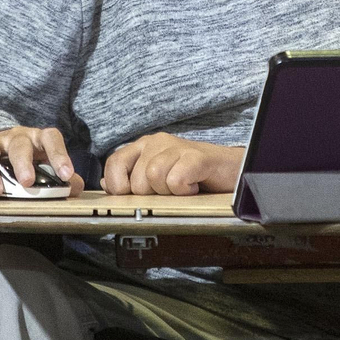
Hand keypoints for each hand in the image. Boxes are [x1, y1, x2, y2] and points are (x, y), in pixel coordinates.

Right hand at [0, 126, 83, 197]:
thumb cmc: (27, 160)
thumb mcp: (46, 166)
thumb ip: (61, 178)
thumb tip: (75, 188)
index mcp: (36, 139)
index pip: (50, 138)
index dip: (59, 155)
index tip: (66, 174)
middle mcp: (13, 137)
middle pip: (18, 144)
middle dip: (22, 163)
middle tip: (26, 183)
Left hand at [102, 134, 243, 195]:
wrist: (233, 170)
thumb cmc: (194, 176)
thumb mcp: (159, 179)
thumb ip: (132, 179)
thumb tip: (107, 184)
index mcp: (144, 147)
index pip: (114, 163)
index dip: (120, 186)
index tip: (138, 197)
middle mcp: (157, 142)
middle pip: (137, 179)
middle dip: (154, 195)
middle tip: (172, 192)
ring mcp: (177, 146)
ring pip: (154, 178)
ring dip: (171, 193)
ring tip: (185, 189)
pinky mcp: (197, 156)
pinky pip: (177, 178)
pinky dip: (185, 190)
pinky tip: (195, 187)